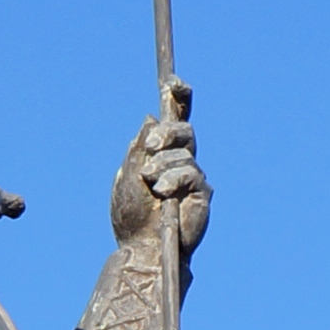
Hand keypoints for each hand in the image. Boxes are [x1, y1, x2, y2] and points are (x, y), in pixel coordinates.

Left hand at [111, 78, 210, 253]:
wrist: (142, 247)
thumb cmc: (131, 216)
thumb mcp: (127, 176)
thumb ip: (138, 148)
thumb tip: (149, 117)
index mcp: (160, 152)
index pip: (174, 118)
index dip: (178, 96)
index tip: (172, 82)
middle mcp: (180, 160)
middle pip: (184, 129)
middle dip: (167, 132)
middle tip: (150, 147)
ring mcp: (193, 176)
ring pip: (184, 153)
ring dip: (162, 166)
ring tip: (150, 184)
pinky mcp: (203, 194)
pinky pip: (191, 173)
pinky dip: (174, 180)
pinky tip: (162, 193)